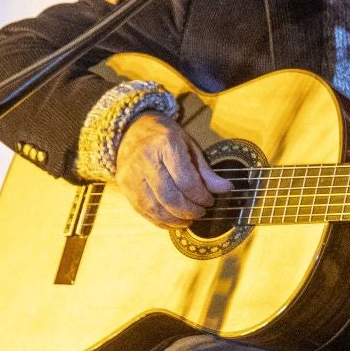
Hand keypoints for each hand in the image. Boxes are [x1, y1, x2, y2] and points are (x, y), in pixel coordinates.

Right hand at [114, 113, 230, 227]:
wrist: (130, 130)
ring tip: (188, 219)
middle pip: (170, 197)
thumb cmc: (164, 136)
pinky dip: (161, 220)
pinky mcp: (124, 187)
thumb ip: (205, 170)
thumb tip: (225, 189)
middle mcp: (145, 160)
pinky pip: (144, 211)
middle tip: (201, 213)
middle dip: (189, 210)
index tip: (209, 201)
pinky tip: (173, 220)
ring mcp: (131, 175)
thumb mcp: (188, 145)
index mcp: (165, 145)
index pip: (186, 180)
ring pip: (155, 208)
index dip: (201, 196)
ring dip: (175, 219)